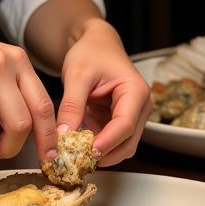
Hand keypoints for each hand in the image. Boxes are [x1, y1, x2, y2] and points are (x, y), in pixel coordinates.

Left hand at [55, 19, 152, 166]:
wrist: (96, 45)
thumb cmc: (91, 53)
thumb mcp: (77, 74)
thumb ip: (71, 104)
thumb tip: (64, 136)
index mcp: (135, 92)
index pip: (125, 125)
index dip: (106, 142)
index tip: (85, 153)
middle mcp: (140, 107)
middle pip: (127, 142)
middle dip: (103, 154)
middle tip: (74, 160)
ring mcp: (132, 117)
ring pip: (121, 147)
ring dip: (99, 154)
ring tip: (73, 154)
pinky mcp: (120, 123)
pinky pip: (111, 142)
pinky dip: (95, 148)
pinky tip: (77, 147)